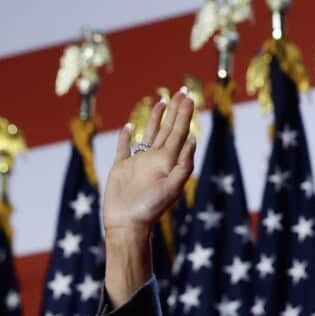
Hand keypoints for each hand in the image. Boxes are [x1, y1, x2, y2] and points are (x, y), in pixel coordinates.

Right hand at [102, 88, 196, 243]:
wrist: (127, 224)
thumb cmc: (150, 209)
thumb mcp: (172, 187)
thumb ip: (184, 165)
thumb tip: (193, 140)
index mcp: (169, 161)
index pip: (179, 131)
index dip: (184, 113)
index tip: (189, 95)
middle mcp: (156, 159)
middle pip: (168, 128)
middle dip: (175, 110)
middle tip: (181, 90)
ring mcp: (139, 162)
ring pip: (149, 134)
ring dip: (155, 118)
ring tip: (161, 101)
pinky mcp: (121, 168)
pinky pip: (124, 148)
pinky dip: (126, 136)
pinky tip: (128, 126)